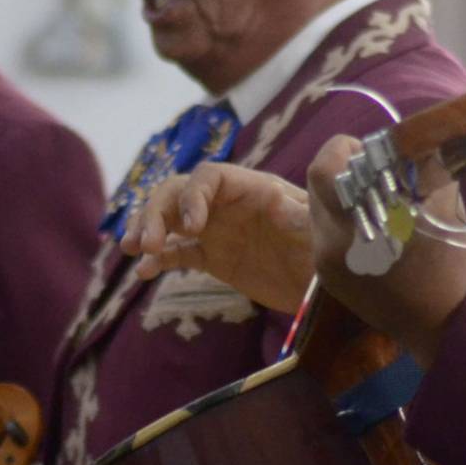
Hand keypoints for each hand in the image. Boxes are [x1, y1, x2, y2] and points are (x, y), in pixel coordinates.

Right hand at [120, 162, 313, 313]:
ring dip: (146, 229)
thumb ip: (310, 204)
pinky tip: (142, 273)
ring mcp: (216, 229)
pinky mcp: (212, 257)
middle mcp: (227, 203)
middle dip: (155, 213)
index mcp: (252, 188)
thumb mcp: (324, 226)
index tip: (191, 228)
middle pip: (178, 193)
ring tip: (133, 250)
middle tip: (143, 243)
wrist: (331, 287)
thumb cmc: (332, 249)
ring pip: (168, 219)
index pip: (208, 177)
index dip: (193, 196)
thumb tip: (299, 189)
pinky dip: (156, 260)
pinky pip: (176, 252)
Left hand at [307, 136, 465, 367]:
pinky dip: (345, 223)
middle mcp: (329, 244)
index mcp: (354, 226)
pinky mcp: (328, 279)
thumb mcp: (444, 211)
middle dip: (344, 172)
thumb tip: (415, 145)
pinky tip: (373, 229)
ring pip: (320, 212)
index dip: (343, 150)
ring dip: (343, 199)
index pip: (323, 169)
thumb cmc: (449, 268)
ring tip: (376, 201)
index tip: (369, 150)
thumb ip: (424, 172)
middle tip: (375, 172)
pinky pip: (327, 237)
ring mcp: (324, 264)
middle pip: (318, 189)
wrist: (444, 327)